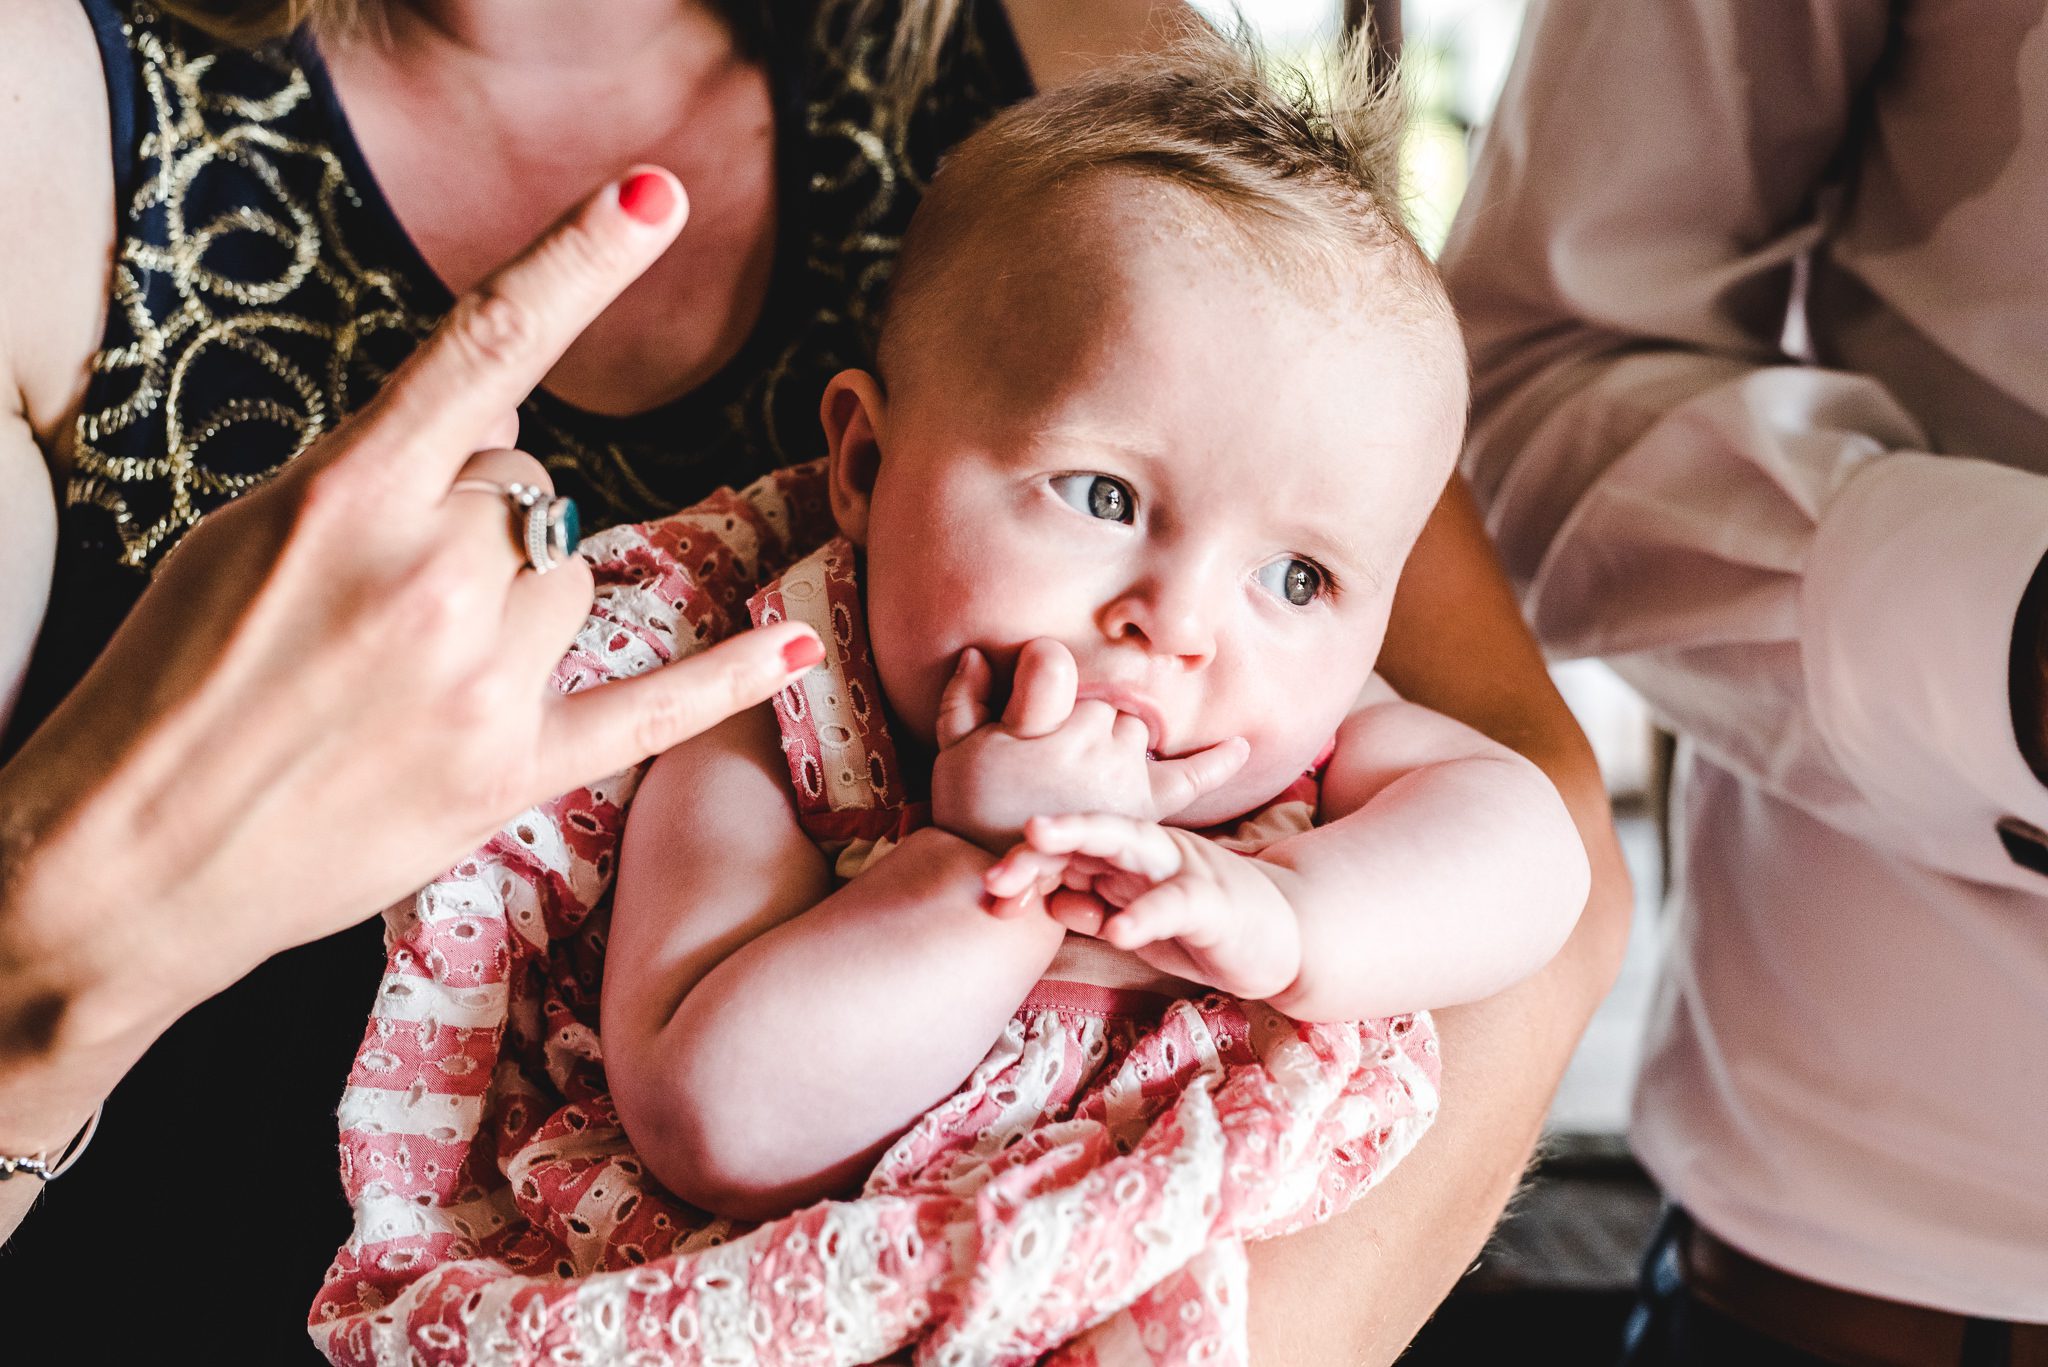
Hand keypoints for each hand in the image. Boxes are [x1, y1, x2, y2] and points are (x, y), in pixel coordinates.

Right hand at [0, 168, 824, 1040]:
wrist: (124, 857)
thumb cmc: (170, 680)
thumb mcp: (250, 530)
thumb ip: (383, 462)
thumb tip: (499, 406)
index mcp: (348, 497)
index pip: (490, 346)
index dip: (579, 259)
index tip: (655, 196)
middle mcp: (429, 579)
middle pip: (527, 485)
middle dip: (474, 511)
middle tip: (381, 588)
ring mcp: (476, 680)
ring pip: (567, 575)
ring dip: (515, 595)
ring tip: (414, 661)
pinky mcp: (507, 772)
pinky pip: (652, 707)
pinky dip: (729, 678)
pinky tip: (797, 650)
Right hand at [928, 639, 1247, 853]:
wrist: (995, 877)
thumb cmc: (970, 811)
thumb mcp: (954, 750)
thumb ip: (964, 698)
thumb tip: (979, 653)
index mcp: (1046, 723)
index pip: (1053, 665)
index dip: (1039, 678)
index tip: (1026, 700)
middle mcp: (1092, 743)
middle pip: (1100, 700)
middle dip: (1079, 718)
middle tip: (1051, 759)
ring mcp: (1124, 774)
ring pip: (1134, 730)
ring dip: (1117, 743)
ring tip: (1084, 778)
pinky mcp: (1146, 805)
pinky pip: (1191, 777)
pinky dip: (1217, 762)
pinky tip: (1241, 746)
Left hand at [983, 813, 1302, 1000]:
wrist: (1281, 936)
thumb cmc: (1200, 927)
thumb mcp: (1134, 921)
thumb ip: (1091, 907)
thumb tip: (1046, 900)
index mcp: (1126, 857)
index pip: (1069, 851)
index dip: (1027, 864)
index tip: (988, 888)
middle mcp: (1148, 851)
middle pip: (1087, 835)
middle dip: (1039, 843)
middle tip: (996, 861)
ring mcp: (1181, 869)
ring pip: (1126, 846)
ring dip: (1080, 841)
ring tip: (1036, 839)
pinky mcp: (1212, 902)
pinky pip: (1174, 903)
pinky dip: (1144, 914)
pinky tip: (1118, 930)